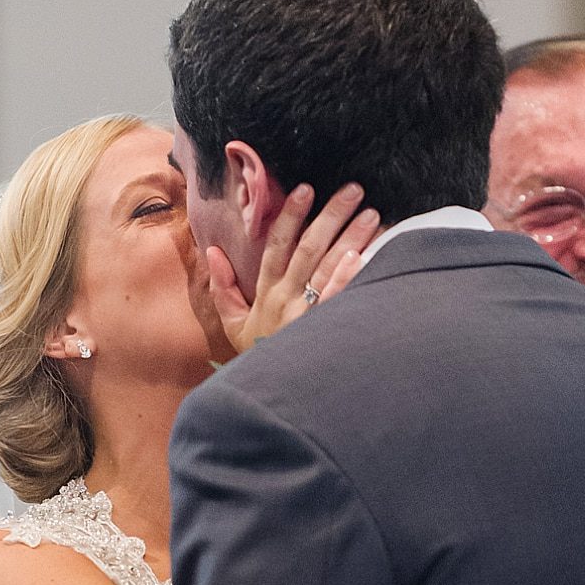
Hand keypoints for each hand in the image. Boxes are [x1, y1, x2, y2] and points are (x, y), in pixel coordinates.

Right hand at [201, 182, 379, 358]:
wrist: (269, 395)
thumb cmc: (259, 356)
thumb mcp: (234, 324)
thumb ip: (223, 287)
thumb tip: (212, 252)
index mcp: (266, 293)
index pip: (276, 247)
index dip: (289, 217)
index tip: (304, 190)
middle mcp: (286, 299)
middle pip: (308, 249)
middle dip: (330, 216)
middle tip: (353, 189)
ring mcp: (306, 315)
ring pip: (327, 268)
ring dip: (351, 239)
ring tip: (372, 214)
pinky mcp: (325, 330)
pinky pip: (337, 300)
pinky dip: (347, 278)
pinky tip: (363, 256)